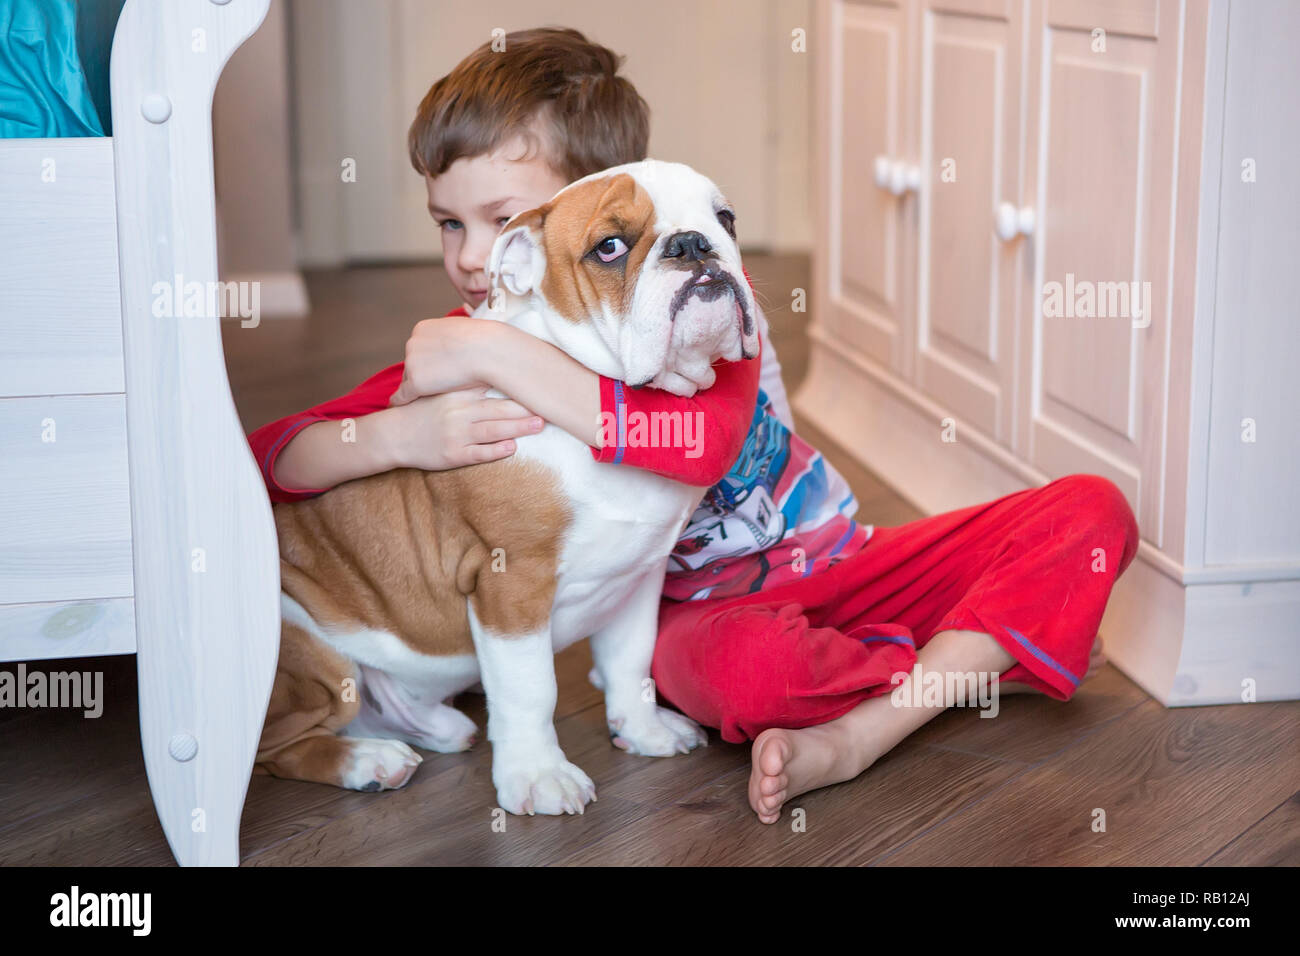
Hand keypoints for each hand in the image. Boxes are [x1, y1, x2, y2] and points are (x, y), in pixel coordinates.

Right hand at [380, 387, 542, 470]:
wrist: (394, 435)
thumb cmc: (422, 411)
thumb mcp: (441, 389)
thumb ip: (466, 381)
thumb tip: (495, 366)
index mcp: (457, 394)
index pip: (491, 386)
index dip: (515, 385)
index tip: (536, 382)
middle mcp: (458, 412)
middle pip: (498, 409)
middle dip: (525, 408)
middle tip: (548, 405)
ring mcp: (457, 434)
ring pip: (493, 430)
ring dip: (518, 428)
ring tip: (539, 425)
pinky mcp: (454, 455)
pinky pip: (479, 453)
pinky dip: (497, 450)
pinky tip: (512, 447)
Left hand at [389, 316, 499, 405]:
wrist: (489, 352)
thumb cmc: (485, 340)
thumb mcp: (466, 324)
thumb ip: (458, 326)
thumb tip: (467, 306)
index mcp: (422, 328)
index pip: (419, 349)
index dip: (431, 361)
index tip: (443, 368)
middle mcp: (412, 343)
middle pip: (413, 363)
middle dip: (424, 373)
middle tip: (441, 383)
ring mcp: (412, 363)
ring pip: (411, 380)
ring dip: (421, 387)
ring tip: (434, 394)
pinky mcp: (416, 383)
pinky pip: (403, 395)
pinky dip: (401, 400)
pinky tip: (399, 405)